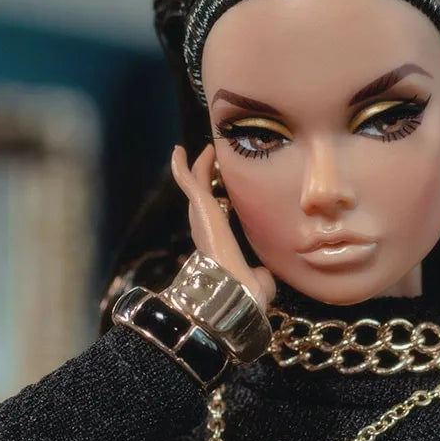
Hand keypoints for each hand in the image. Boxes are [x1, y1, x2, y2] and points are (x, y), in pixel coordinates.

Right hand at [171, 143, 275, 307]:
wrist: (236, 290)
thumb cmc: (246, 290)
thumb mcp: (256, 278)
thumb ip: (258, 273)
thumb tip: (261, 273)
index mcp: (217, 244)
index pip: (216, 220)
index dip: (220, 204)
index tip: (225, 195)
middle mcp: (204, 229)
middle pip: (203, 197)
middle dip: (208, 179)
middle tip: (214, 161)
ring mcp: (200, 216)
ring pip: (196, 184)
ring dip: (200, 166)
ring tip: (207, 150)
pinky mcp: (200, 205)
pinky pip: (186, 179)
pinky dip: (180, 165)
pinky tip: (178, 150)